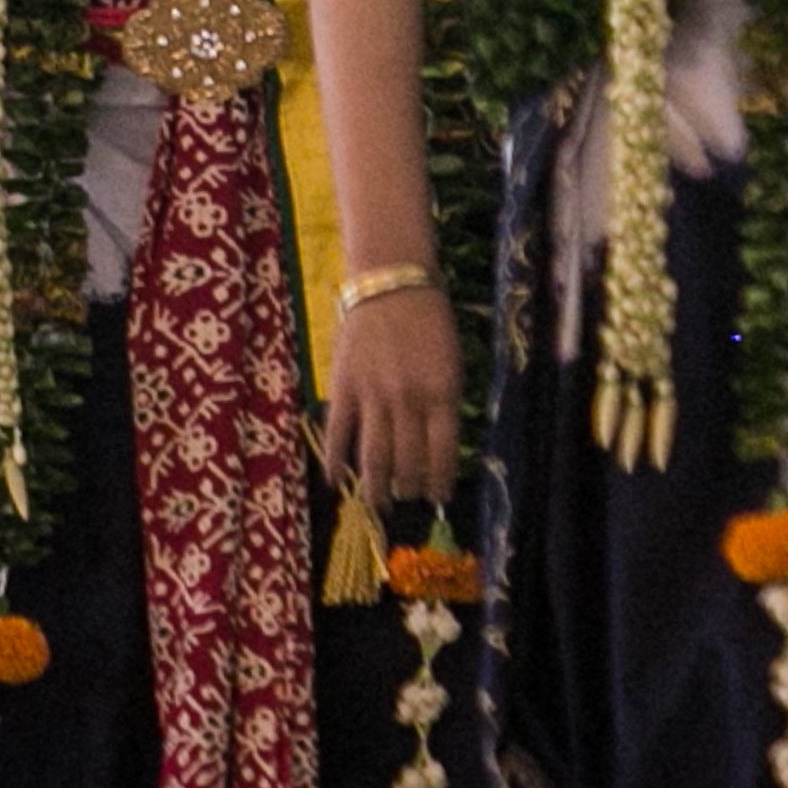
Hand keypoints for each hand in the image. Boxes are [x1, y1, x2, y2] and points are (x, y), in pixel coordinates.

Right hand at [323, 285, 462, 515]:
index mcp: (442, 393)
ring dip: (376, 487)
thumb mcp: (451, 361)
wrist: (389, 284)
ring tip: (378, 503)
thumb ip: (445, 402)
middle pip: (407, 461)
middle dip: (409, 487)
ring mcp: (373, 396)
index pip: (443, 453)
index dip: (440, 481)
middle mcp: (408, 400)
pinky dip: (336, 461)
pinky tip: (337, 480)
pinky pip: (339, 434)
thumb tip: (438, 445)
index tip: (438, 496)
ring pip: (374, 457)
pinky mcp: (343, 389)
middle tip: (408, 499)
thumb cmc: (429, 321)